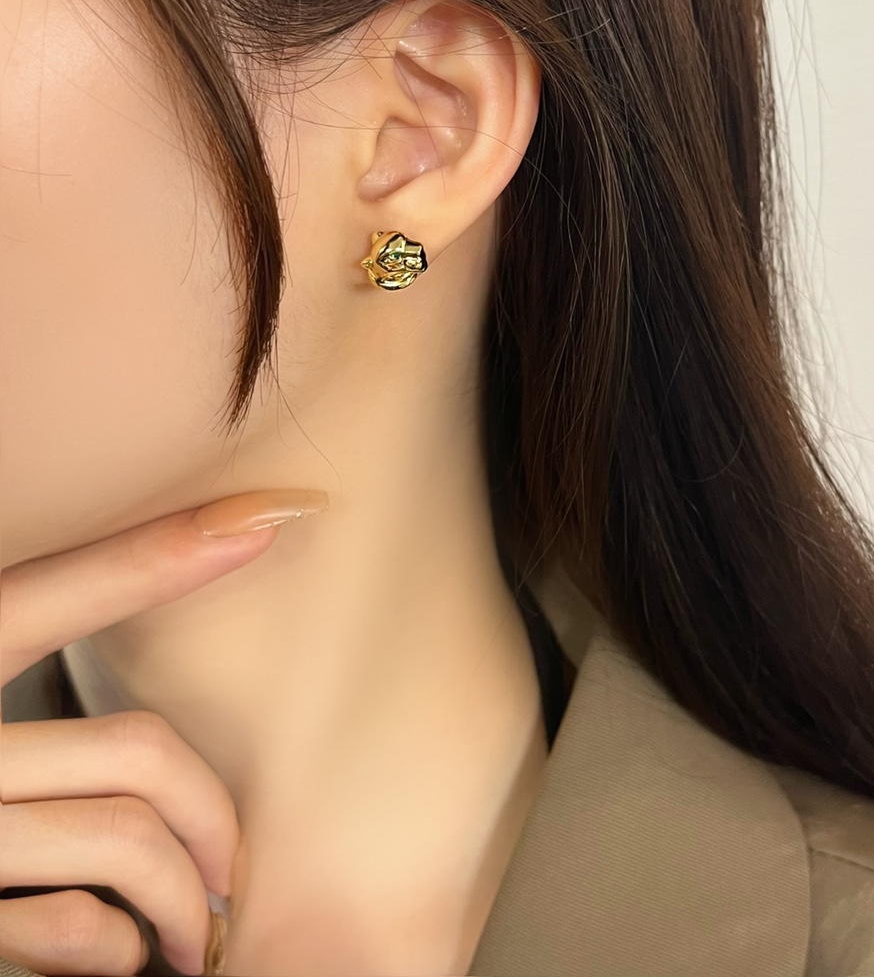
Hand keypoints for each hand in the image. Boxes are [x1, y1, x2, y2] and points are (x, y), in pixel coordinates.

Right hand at [0, 491, 326, 975]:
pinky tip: (122, 952)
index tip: (274, 512)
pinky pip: (70, 925)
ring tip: (198, 927)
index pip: (45, 592)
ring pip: (121, 839)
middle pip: (133, 750)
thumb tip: (140, 732)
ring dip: (186, 895)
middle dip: (211, 811)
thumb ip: (27, 715)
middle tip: (235, 862)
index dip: (159, 553)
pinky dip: (117, 947)